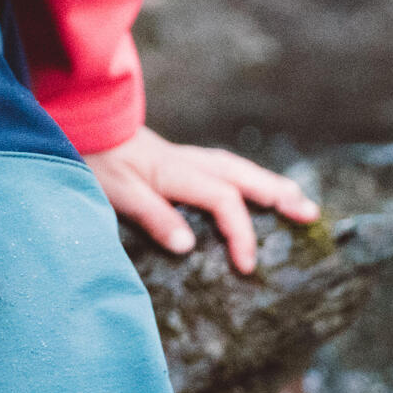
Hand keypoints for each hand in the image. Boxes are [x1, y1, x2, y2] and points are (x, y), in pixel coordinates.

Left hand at [87, 126, 318, 274]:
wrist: (82, 127)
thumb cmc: (97, 161)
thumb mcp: (119, 193)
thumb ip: (154, 217)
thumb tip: (189, 246)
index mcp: (178, 172)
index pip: (225, 202)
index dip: (241, 233)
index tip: (248, 266)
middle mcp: (190, 162)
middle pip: (244, 177)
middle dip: (280, 196)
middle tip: (310, 215)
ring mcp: (188, 158)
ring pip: (240, 169)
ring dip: (271, 184)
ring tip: (298, 201)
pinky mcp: (181, 160)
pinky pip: (227, 169)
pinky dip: (250, 178)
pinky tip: (257, 187)